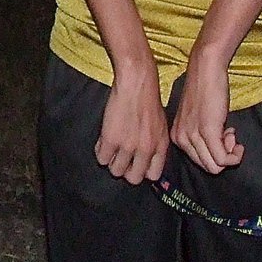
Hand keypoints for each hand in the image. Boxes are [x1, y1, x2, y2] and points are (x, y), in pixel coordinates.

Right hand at [95, 62, 168, 183]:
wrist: (137, 83)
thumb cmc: (148, 99)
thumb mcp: (160, 125)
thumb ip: (156, 144)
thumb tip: (147, 160)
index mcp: (160, 146)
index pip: (153, 175)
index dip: (142, 171)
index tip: (135, 164)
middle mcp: (145, 149)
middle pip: (133, 178)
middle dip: (126, 170)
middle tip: (120, 157)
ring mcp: (128, 145)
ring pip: (115, 171)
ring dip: (112, 161)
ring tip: (110, 149)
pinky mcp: (111, 139)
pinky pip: (101, 159)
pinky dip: (100, 152)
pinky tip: (103, 141)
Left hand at [170, 60, 243, 174]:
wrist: (206, 69)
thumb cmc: (205, 90)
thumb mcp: (197, 118)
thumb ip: (201, 137)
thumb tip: (217, 154)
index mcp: (177, 136)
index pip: (199, 162)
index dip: (216, 153)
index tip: (222, 136)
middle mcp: (181, 138)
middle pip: (207, 167)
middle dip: (223, 155)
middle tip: (228, 135)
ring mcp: (193, 135)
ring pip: (215, 166)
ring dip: (230, 154)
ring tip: (230, 133)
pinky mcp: (208, 131)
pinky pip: (223, 159)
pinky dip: (234, 154)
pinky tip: (234, 134)